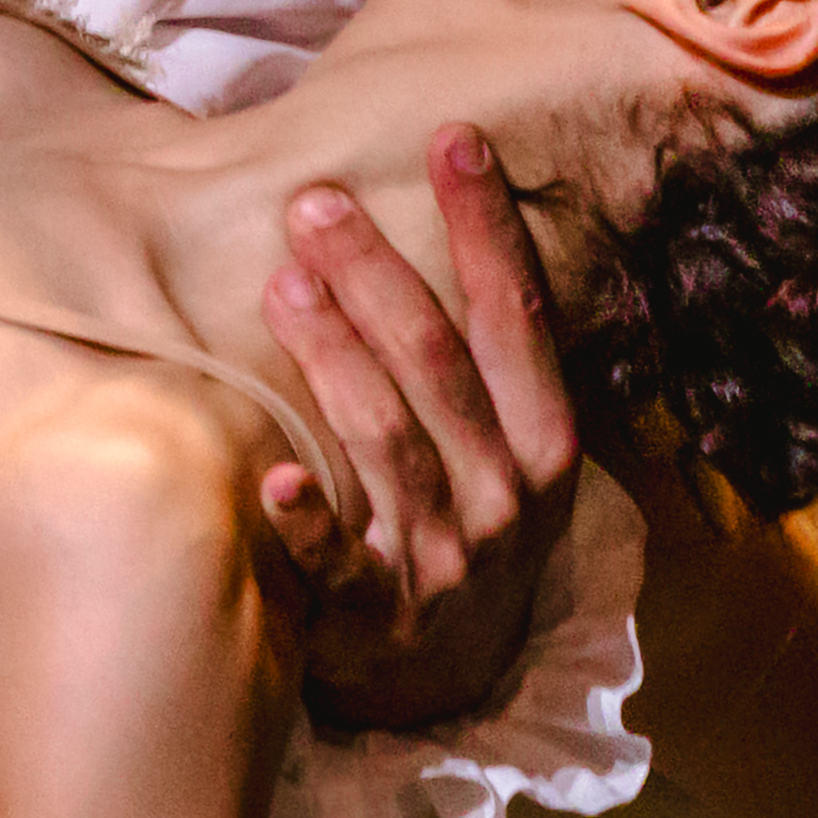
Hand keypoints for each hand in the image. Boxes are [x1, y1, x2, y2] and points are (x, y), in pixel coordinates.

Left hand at [253, 125, 584, 726]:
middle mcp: (505, 498)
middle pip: (439, 366)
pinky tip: (273, 475)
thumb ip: (479, 355)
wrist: (446, 679)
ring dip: (334, 355)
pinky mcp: (374, 617)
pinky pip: (338, 562)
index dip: (487, 227)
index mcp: (544, 443)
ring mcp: (444, 560)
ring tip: (281, 284)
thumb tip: (438, 212)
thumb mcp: (504, 445)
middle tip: (315, 202)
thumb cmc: (464, 522)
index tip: (453, 138)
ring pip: (388, 440)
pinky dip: (307, 521)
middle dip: (378, 274)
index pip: (515, 317)